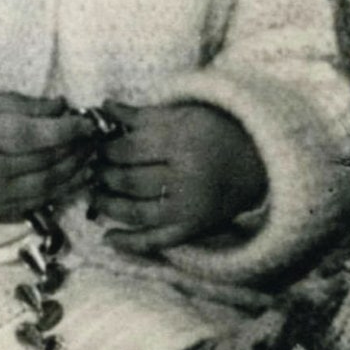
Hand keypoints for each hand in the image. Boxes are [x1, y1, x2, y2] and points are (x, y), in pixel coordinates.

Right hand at [0, 91, 98, 218]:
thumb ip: (23, 104)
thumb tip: (63, 107)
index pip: (29, 135)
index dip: (63, 130)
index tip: (86, 121)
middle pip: (43, 161)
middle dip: (76, 147)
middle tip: (95, 134)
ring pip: (48, 184)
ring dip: (76, 168)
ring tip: (92, 152)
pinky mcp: (0, 209)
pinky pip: (42, 200)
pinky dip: (66, 188)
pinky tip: (80, 174)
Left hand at [94, 101, 266, 252]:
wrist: (259, 161)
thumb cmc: (215, 131)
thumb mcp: (181, 114)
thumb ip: (140, 115)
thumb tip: (103, 107)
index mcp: (182, 144)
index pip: (128, 150)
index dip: (104, 149)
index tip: (93, 147)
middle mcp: (185, 179)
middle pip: (129, 181)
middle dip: (103, 176)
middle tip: (91, 170)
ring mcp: (189, 208)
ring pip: (136, 212)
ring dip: (108, 205)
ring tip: (94, 195)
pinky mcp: (193, 229)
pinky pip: (157, 240)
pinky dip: (130, 242)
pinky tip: (107, 238)